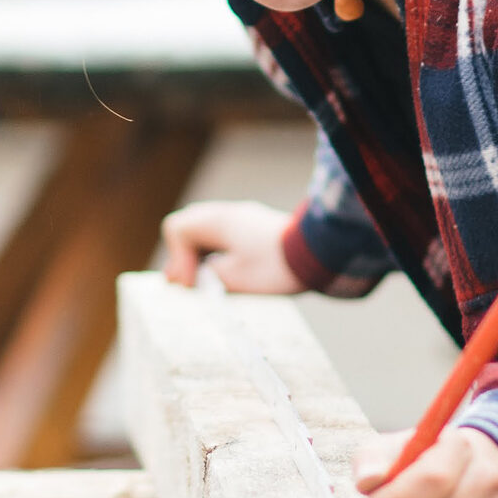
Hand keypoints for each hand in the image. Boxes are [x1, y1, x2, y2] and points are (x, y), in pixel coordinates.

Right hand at [160, 200, 306, 293]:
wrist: (320, 253)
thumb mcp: (233, 279)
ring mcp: (244, 218)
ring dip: (202, 254)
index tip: (191, 282)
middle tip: (191, 283)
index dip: (177, 258)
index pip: (177, 229)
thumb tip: (190, 279)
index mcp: (217, 221)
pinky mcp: (257, 227)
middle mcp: (228, 213)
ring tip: (209, 281)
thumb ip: (205, 277)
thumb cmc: (276, 266)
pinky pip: (226, 235)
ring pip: (208, 231)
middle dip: (185, 255)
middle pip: (190, 226)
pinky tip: (230, 272)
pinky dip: (219, 252)